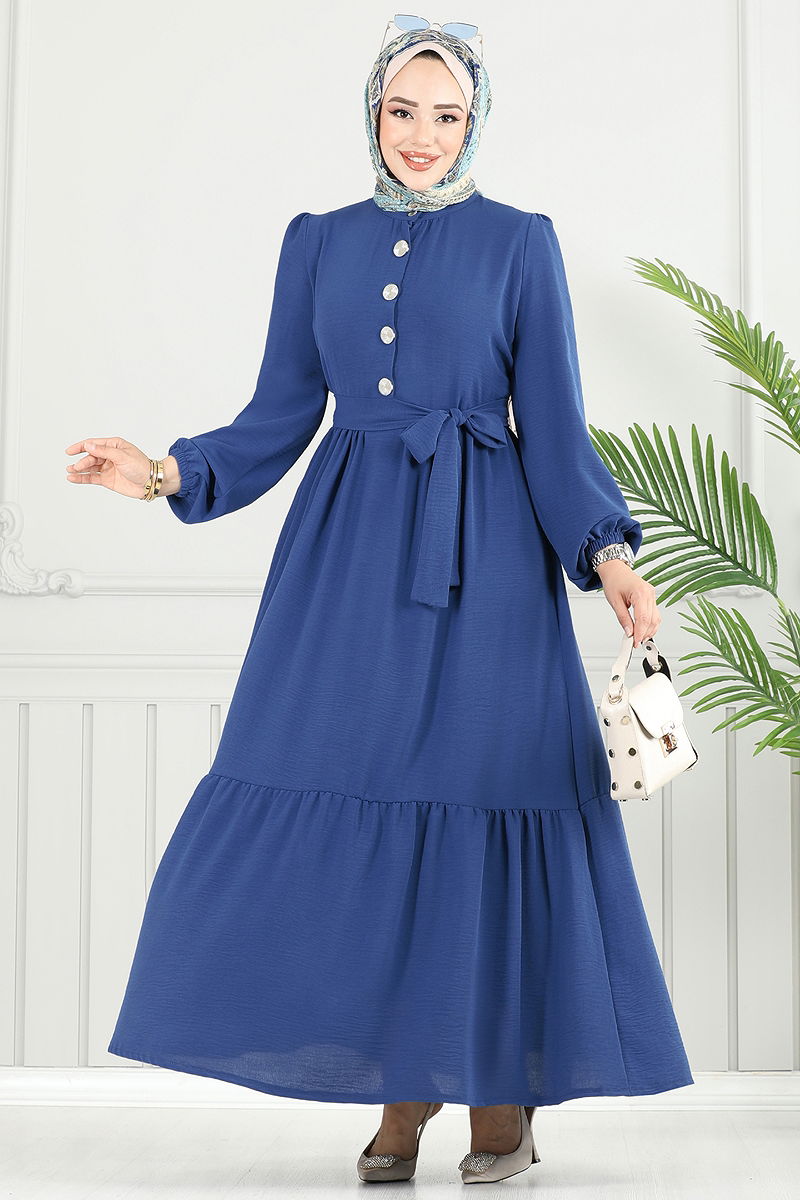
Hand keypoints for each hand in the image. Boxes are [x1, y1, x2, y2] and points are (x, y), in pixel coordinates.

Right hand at [64, 439, 180, 498]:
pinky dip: (82, 478)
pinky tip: (73, 478)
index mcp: (114, 445)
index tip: (69, 451)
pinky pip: (92, 478)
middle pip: (90, 457)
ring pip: (90, 467)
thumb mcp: (122, 456)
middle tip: (75, 467)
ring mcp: (108, 468)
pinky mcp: (108, 479)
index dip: (80, 447)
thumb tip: (88, 445)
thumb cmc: (141, 466)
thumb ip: (104, 451)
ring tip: (70, 472)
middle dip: (82, 462)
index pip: (93, 444)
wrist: (151, 482)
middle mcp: (109, 455)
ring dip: (79, 469)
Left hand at [595, 559, 659, 646]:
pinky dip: (650, 624)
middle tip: (636, 642)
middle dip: (645, 634)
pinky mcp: (651, 597)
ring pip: (656, 618)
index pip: (643, 618)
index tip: (635, 642)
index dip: (640, 633)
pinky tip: (643, 630)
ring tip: (639, 638)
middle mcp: (649, 593)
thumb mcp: (614, 601)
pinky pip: (655, 614)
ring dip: (649, 630)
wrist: (615, 569)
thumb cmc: (614, 581)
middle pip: (652, 620)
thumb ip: (623, 618)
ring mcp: (652, 595)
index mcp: (640, 592)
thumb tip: (629, 632)